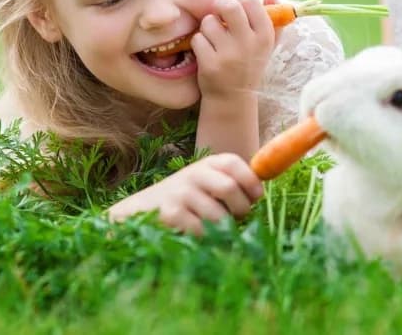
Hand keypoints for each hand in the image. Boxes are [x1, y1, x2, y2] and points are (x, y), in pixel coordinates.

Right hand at [107, 153, 263, 234]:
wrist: (141, 210)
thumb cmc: (184, 199)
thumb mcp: (206, 184)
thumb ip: (230, 184)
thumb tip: (261, 193)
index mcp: (206, 164)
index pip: (234, 163)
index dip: (250, 181)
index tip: (255, 197)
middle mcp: (193, 173)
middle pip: (230, 188)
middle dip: (241, 209)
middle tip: (237, 217)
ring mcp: (181, 192)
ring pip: (219, 215)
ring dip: (224, 228)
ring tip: (216, 228)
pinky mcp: (171, 213)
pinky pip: (202, 230)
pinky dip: (206, 237)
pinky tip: (199, 234)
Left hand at [191, 0, 276, 104]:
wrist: (233, 98)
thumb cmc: (249, 64)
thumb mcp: (267, 45)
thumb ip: (273, 19)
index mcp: (264, 36)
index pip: (250, 0)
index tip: (235, 7)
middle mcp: (249, 44)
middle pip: (229, 6)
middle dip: (219, 4)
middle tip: (218, 12)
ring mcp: (229, 55)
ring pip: (209, 22)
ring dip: (207, 27)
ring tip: (213, 38)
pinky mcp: (210, 65)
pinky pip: (197, 38)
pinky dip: (199, 43)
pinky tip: (206, 51)